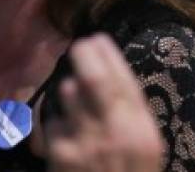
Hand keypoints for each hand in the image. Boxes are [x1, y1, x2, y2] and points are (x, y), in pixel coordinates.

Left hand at [45, 34, 163, 171]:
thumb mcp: (142, 149)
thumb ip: (130, 115)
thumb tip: (109, 72)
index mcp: (143, 132)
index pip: (125, 80)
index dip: (109, 54)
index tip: (97, 39)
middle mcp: (117, 133)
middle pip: (94, 78)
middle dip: (84, 56)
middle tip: (78, 47)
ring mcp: (86, 143)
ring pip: (68, 93)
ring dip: (67, 94)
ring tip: (74, 108)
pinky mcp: (61, 154)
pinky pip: (51, 122)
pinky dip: (54, 127)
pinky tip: (64, 141)